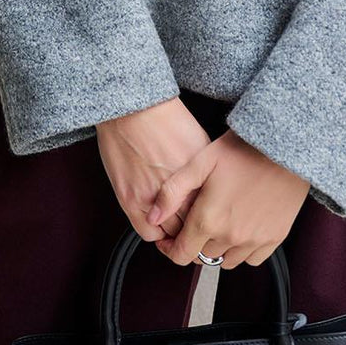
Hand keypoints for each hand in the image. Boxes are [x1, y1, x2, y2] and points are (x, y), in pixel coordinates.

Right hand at [95, 96, 214, 241]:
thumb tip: (213, 188)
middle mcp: (180, 189)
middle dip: (198, 230)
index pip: (214, 212)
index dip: (213, 218)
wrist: (133, 109)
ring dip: (177, 235)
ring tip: (178, 229)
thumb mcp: (200, 141)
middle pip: (196, 227)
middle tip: (197, 229)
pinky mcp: (131, 200)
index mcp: (200, 175)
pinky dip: (156, 234)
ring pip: (173, 235)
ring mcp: (154, 197)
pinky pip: (148, 233)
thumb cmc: (165, 118)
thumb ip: (207, 170)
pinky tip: (159, 225)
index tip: (211, 218)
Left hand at [145, 129, 310, 268]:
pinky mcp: (275, 238)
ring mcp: (255, 240)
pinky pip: (252, 259)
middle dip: (195, 243)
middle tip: (197, 223)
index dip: (170, 250)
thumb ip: (172, 192)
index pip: (181, 255)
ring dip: (219, 248)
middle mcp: (231, 236)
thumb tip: (152, 218)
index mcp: (208, 220)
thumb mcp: (200, 162)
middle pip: (203, 256)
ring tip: (220, 224)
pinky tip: (241, 229)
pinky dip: (243, 251)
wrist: (284, 147)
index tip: (169, 240)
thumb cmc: (242, 150)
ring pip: (227, 261)